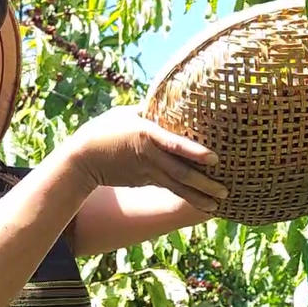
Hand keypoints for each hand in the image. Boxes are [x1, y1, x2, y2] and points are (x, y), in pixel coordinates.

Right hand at [62, 106, 227, 210]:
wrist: (82, 158)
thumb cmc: (105, 129)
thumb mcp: (126, 114)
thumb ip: (150, 111)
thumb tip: (171, 101)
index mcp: (146, 134)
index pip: (174, 144)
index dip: (194, 152)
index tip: (214, 159)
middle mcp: (149, 156)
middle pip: (181, 172)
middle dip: (204, 183)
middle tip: (225, 191)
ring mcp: (147, 172)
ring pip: (177, 186)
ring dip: (198, 197)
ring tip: (217, 205)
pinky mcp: (145, 181)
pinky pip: (170, 188)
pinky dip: (186, 195)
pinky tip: (201, 202)